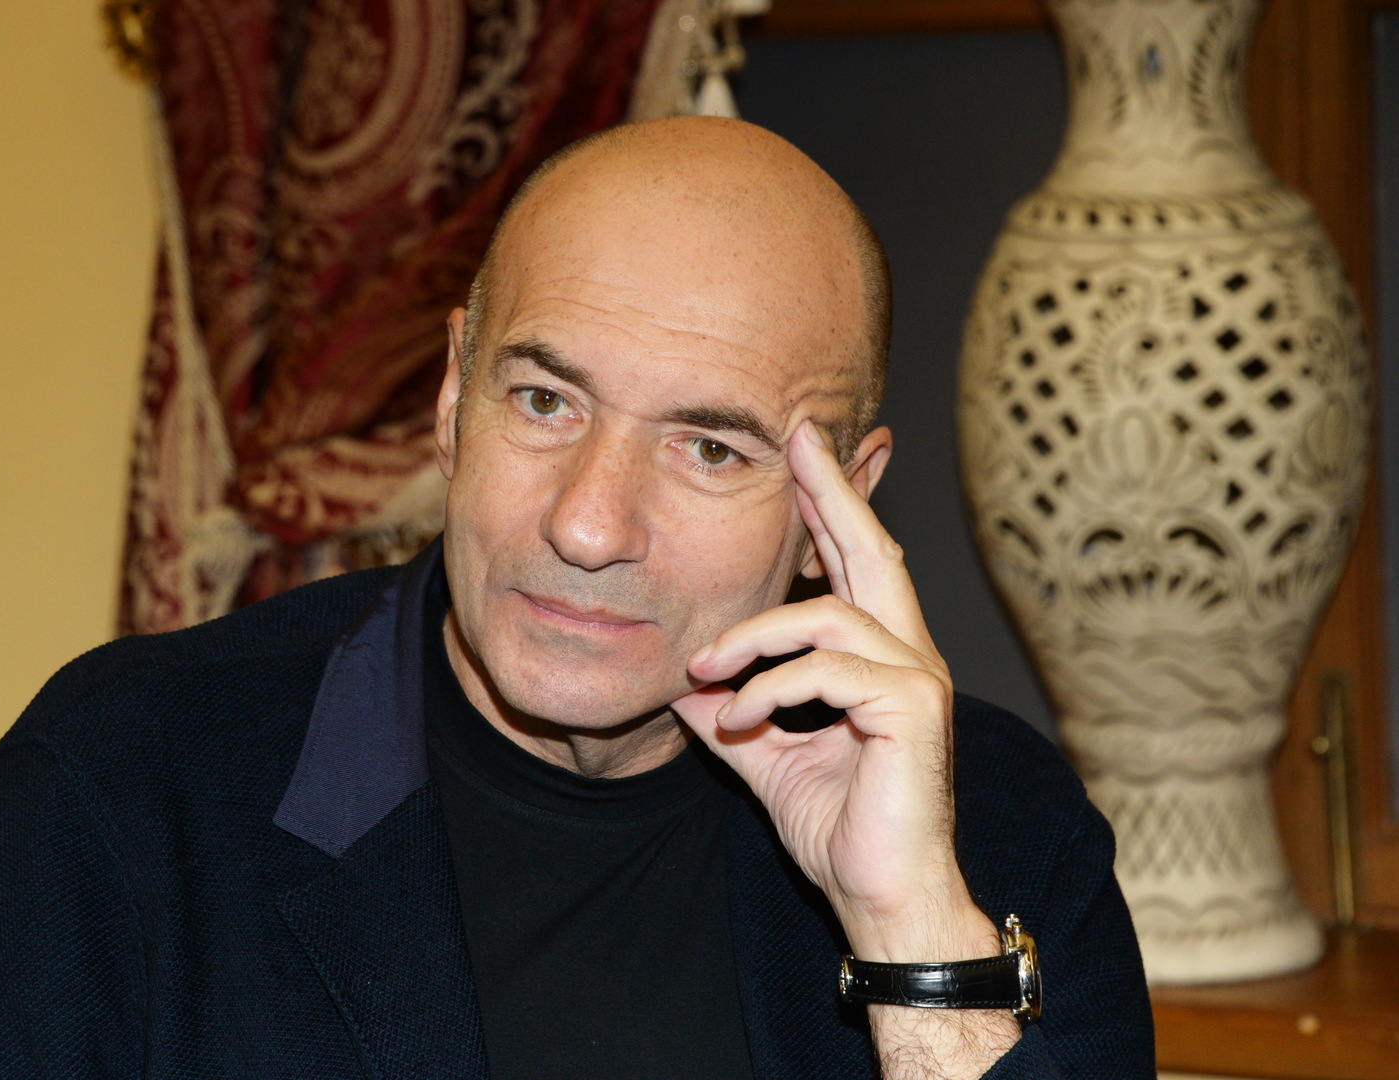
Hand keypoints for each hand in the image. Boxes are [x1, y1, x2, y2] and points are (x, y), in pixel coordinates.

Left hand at [673, 420, 1018, 1074]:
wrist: (881, 897)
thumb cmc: (839, 827)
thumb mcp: (767, 756)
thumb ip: (733, 712)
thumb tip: (683, 684)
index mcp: (878, 658)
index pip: (853, 566)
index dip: (829, 506)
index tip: (800, 454)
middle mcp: (909, 655)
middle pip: (871, 552)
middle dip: (833, 491)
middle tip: (799, 439)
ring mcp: (918, 679)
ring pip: (829, 616)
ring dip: (753, 637)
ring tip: (704, 672)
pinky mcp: (913, 710)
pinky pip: (829, 670)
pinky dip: (770, 687)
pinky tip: (736, 720)